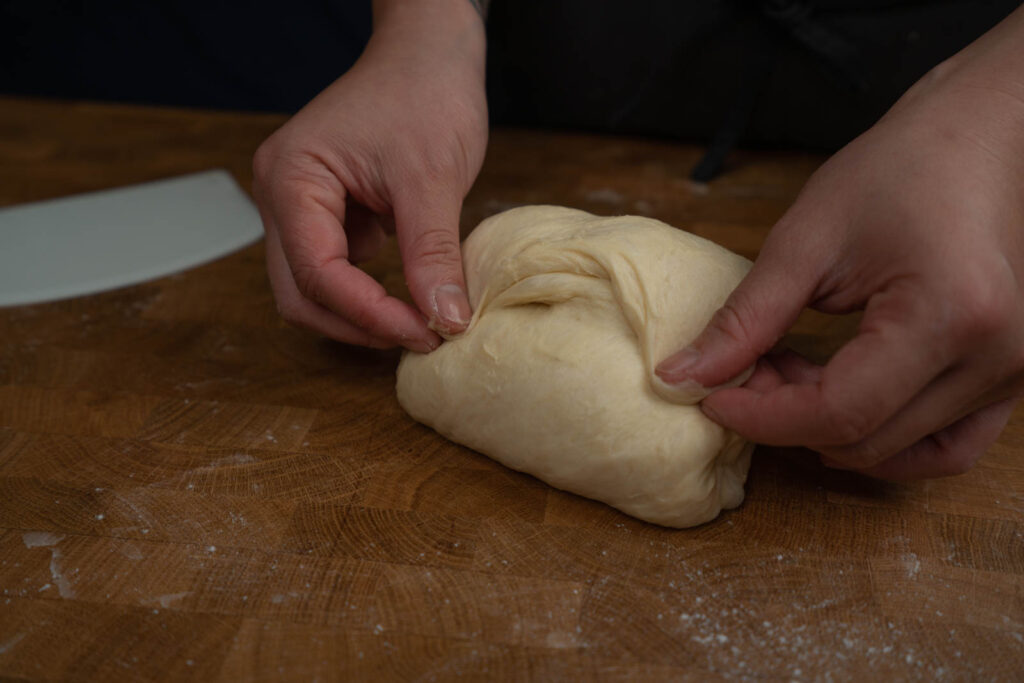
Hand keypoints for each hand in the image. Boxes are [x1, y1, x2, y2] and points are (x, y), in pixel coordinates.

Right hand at [252, 0, 487, 351]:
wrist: (429, 56)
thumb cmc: (424, 94)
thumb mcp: (432, 178)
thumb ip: (432, 253)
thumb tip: (445, 320)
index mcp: (291, 180)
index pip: (317, 273)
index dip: (369, 314)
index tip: (426, 332)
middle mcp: (281, 197)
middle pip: (300, 294)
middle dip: (359, 325)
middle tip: (422, 337)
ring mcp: (299, 209)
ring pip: (314, 290)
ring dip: (362, 316)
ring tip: (420, 322)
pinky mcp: (327, 216)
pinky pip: (337, 272)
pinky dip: (369, 295)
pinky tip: (410, 297)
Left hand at [657, 10, 1023, 479]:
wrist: (984, 137)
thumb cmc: (903, 167)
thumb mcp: (808, 237)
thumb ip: (745, 317)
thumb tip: (682, 375)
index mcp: (949, 316)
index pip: (839, 413)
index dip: (761, 417)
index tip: (710, 396)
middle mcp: (996, 360)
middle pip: (866, 439)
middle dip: (788, 418)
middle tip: (748, 368)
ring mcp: (1013, 374)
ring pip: (904, 454)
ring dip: (833, 432)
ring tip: (793, 373)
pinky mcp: (1011, 378)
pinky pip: (946, 445)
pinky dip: (885, 439)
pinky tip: (840, 395)